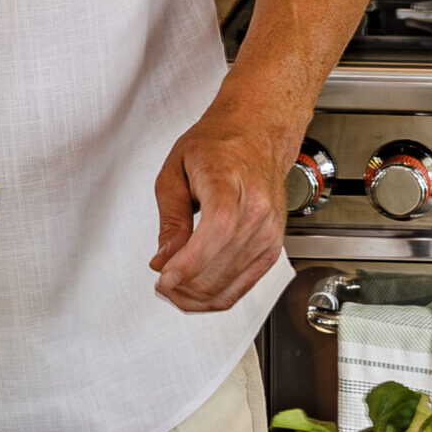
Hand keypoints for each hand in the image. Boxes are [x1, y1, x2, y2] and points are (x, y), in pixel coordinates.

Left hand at [151, 97, 293, 312]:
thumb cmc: (219, 144)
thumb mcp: (176, 168)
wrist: (258, 134)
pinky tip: (196, 293)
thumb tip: (164, 257)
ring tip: (172, 288)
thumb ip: (170, 217)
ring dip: (197, 296)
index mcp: (230, 186)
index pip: (213, 235)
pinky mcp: (272, 248)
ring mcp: (269, 233)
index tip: (163, 277)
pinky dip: (218, 296)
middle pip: (220, 266)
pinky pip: (245, 285)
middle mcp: (258, 213)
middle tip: (160, 282)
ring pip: (231, 283)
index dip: (186, 265)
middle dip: (184, 285)